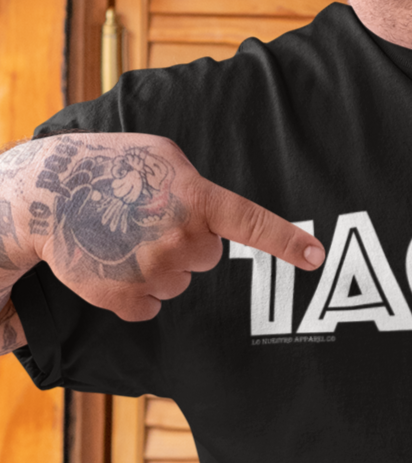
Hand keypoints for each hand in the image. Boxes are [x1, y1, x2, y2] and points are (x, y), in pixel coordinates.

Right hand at [0, 133, 323, 320]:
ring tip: (123, 237)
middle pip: (207, 257)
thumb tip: (215, 210)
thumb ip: (197, 183)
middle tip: (148, 220)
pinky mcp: (125, 299)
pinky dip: (134, 290)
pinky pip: (150, 306)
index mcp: (195, 200)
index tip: (316, 257)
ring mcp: (153, 272)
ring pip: (178, 282)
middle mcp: (181, 239)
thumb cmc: (106, 167)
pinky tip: (112, 262)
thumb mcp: (160, 156)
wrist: (44, 195)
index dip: (286, 241)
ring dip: (158, 266)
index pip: (250, 223)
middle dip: (185, 242)